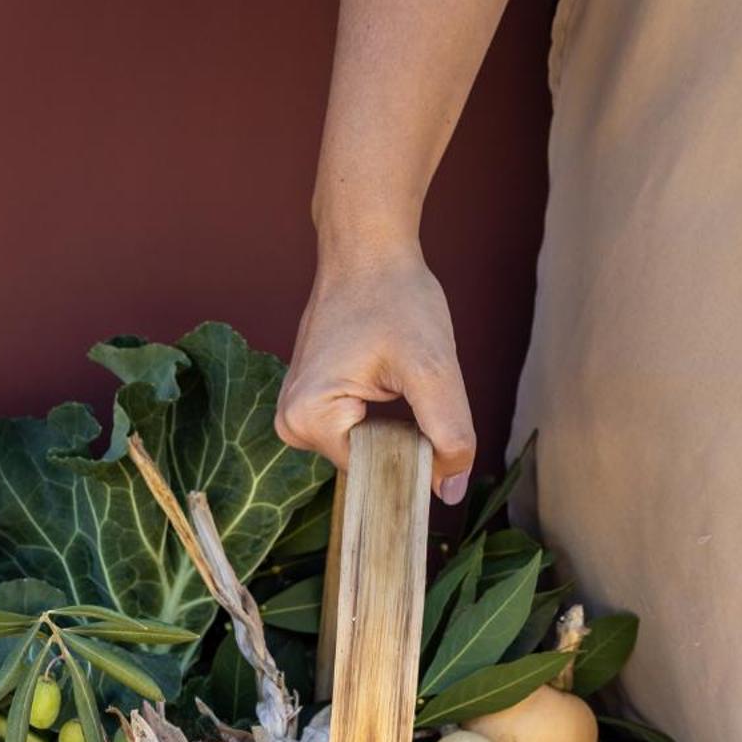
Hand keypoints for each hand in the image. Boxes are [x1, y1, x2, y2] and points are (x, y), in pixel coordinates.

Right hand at [274, 247, 475, 494]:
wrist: (367, 250)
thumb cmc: (395, 296)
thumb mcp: (432, 367)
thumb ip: (448, 432)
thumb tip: (450, 490)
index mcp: (307, 419)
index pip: (373, 475)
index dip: (415, 457)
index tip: (434, 419)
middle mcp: (291, 423)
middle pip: (368, 464)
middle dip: (405, 437)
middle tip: (417, 387)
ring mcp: (296, 413)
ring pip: (367, 449)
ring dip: (397, 425)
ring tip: (400, 378)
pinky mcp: (310, 402)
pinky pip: (358, 431)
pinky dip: (385, 415)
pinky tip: (389, 380)